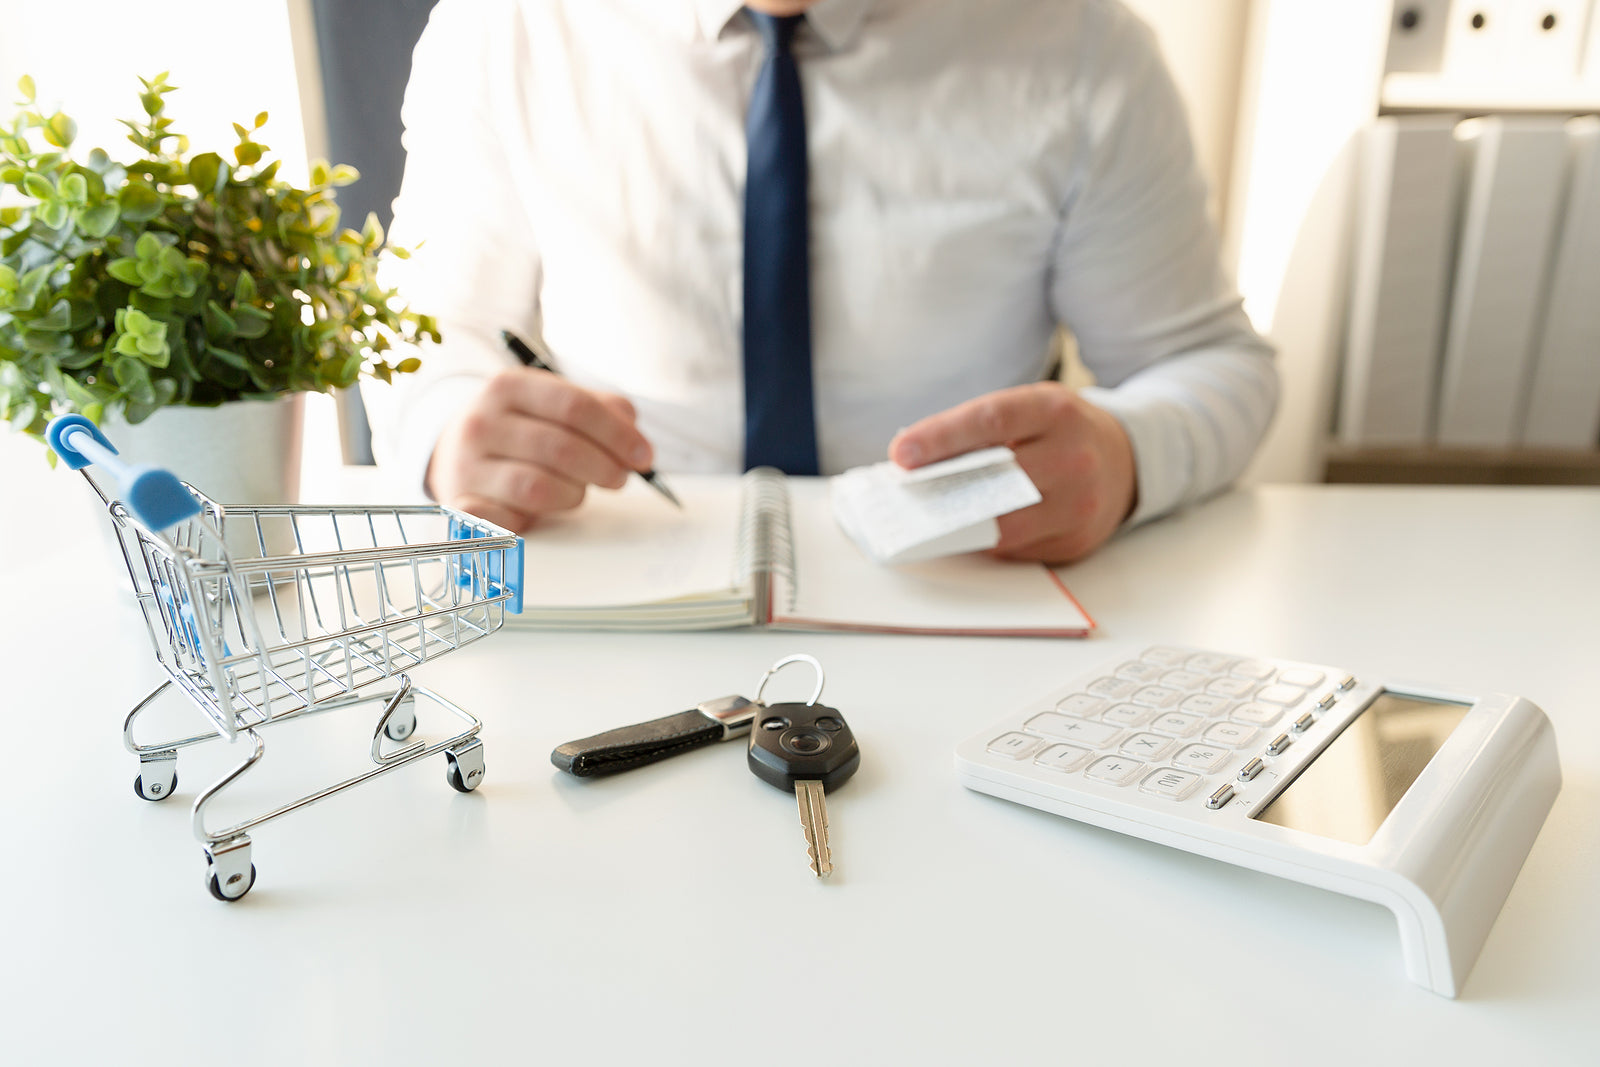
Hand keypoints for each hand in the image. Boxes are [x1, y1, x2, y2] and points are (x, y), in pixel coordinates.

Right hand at [427, 367, 653, 530]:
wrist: (455, 451)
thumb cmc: (521, 429)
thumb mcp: (554, 404)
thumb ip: (600, 409)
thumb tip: (632, 428)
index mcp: (509, 387)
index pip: (574, 407)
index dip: (617, 435)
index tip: (644, 457)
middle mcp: (481, 422)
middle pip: (561, 448)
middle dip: (603, 468)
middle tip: (620, 479)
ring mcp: (466, 464)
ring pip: (538, 488)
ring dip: (573, 496)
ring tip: (579, 492)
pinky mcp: (459, 504)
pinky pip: (505, 520)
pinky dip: (530, 520)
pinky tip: (540, 513)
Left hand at [888, 382, 1135, 563]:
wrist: (1125, 460)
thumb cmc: (1060, 432)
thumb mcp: (1029, 409)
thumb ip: (979, 428)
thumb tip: (913, 463)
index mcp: (1056, 411)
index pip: (993, 420)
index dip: (942, 438)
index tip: (901, 453)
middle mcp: (1074, 457)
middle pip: (998, 481)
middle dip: (945, 493)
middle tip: (904, 499)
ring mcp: (1080, 505)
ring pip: (1004, 527)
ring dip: (959, 526)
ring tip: (925, 520)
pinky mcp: (1076, 542)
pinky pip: (1016, 551)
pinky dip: (986, 542)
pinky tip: (966, 532)